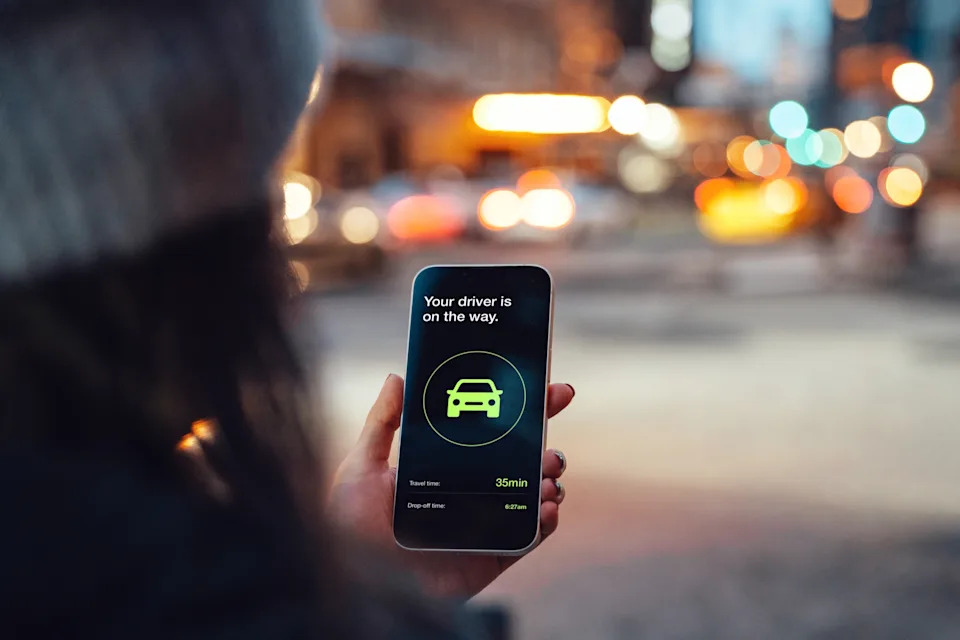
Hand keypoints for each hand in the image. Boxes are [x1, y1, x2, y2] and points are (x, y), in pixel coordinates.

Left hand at [329, 374, 572, 598]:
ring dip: (548, 478)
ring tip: (546, 473)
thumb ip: (381, 423)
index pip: (491, 431)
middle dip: (546, 443)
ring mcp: (484, 523)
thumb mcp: (361, 467)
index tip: (549, 390)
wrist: (359, 582)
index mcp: (446, 465)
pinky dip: (545, 520)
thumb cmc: (349, 526)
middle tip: (549, 437)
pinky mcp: (492, 555)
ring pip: (532, 494)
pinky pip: (529, 536)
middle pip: (521, 459)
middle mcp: (470, 491)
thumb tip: (397, 377)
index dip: (523, 410)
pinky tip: (545, 506)